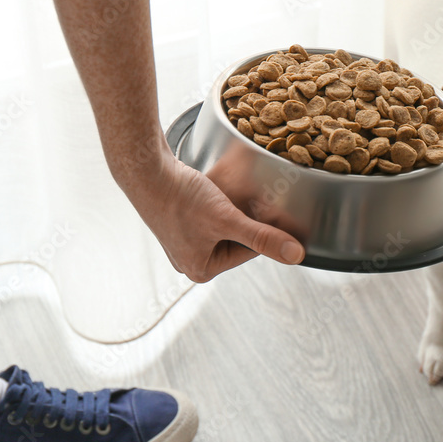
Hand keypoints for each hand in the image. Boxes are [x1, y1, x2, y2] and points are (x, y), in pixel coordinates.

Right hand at [120, 141, 305, 282]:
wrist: (146, 172)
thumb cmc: (182, 199)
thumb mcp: (228, 220)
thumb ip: (263, 237)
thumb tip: (296, 256)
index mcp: (202, 269)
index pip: (250, 250)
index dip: (265, 228)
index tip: (278, 211)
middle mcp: (190, 259)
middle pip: (237, 238)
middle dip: (248, 217)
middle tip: (258, 197)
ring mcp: (182, 241)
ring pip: (224, 224)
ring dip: (235, 208)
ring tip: (239, 191)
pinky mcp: (178, 221)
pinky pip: (209, 214)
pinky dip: (219, 201)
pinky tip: (222, 187)